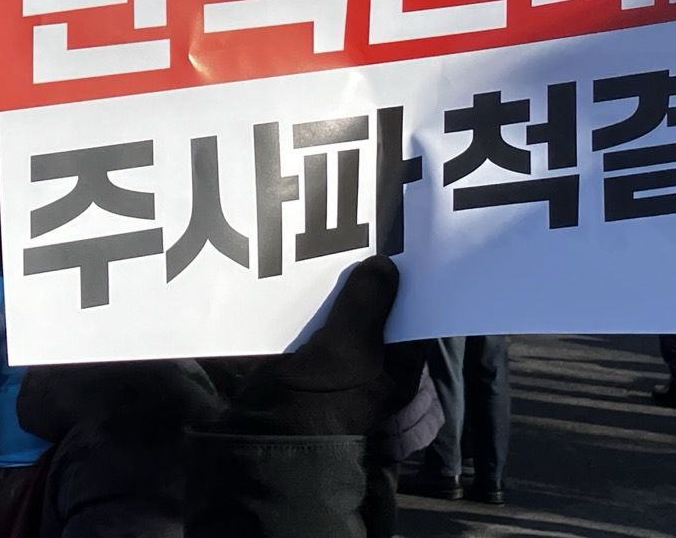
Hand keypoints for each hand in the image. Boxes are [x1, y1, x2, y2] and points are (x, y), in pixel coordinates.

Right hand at [222, 255, 401, 436]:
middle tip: (357, 229)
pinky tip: (297, 268)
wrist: (262, 446)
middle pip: (376, 310)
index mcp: (396, 368)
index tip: (400, 240)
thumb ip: (366, 305)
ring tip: (326, 240)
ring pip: (341, 313)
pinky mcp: (303, 362)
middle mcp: (372, 365)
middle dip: (365, 276)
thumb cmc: (317, 404)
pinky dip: (306, 300)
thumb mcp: (347, 351)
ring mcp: (336, 364)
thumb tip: (385, 264)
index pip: (413, 316)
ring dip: (333, 285)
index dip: (409, 281)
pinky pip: (311, 322)